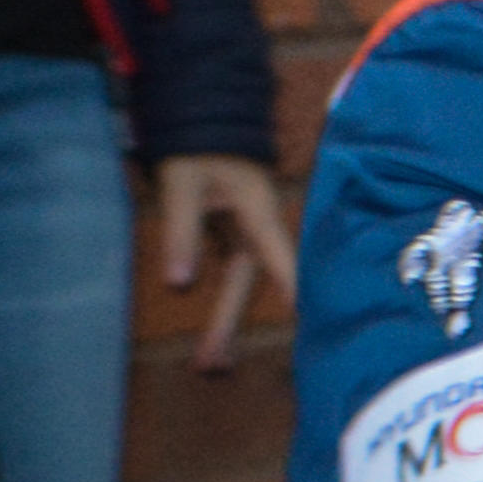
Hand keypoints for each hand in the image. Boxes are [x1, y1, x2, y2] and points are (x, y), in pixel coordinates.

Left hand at [156, 154, 298, 374]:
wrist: (203, 113)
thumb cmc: (197, 145)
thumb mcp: (182, 184)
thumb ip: (182, 232)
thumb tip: (179, 287)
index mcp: (257, 214)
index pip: (277, 258)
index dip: (291, 290)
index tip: (303, 326)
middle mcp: (255, 229)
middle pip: (246, 284)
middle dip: (229, 325)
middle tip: (211, 368)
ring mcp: (242, 232)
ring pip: (238, 284)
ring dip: (224, 321)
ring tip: (210, 363)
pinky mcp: (228, 233)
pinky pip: (228, 275)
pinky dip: (221, 302)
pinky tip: (214, 328)